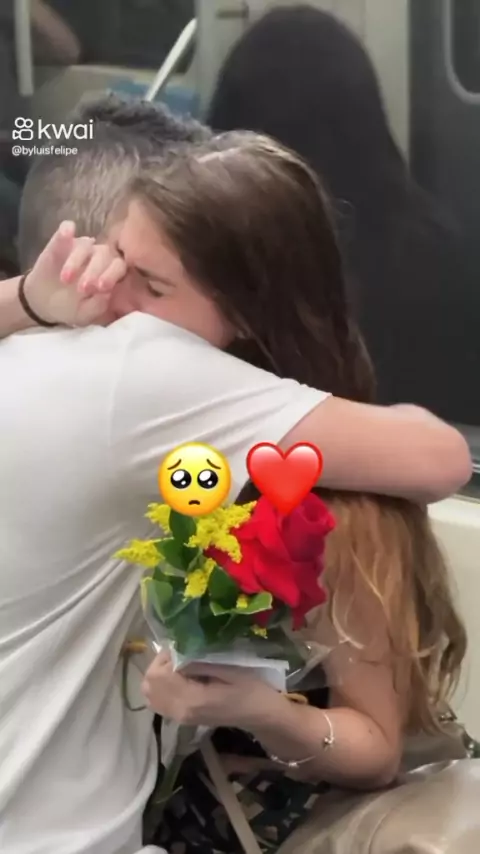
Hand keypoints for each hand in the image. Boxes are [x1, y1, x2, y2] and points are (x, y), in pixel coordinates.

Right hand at [22, 220, 125, 326]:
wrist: (44, 302)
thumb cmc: (71, 307)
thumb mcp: (84, 314)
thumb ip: (98, 306)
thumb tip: (107, 294)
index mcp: (110, 273)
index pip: (119, 267)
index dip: (111, 276)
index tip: (100, 288)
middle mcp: (99, 256)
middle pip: (104, 254)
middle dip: (94, 271)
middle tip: (82, 288)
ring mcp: (81, 247)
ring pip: (85, 245)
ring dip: (76, 260)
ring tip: (65, 279)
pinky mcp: (61, 240)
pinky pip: (66, 228)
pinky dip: (66, 230)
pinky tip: (65, 234)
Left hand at [142, 651, 281, 729]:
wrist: (261, 715)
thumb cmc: (251, 689)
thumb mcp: (230, 669)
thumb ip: (200, 663)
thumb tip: (177, 651)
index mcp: (192, 700)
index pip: (159, 675)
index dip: (165, 657)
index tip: (182, 646)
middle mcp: (180, 711)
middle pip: (149, 685)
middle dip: (159, 664)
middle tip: (179, 653)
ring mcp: (180, 718)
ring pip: (150, 694)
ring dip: (158, 675)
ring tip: (178, 665)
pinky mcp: (182, 719)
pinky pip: (158, 702)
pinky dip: (161, 687)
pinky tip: (179, 678)